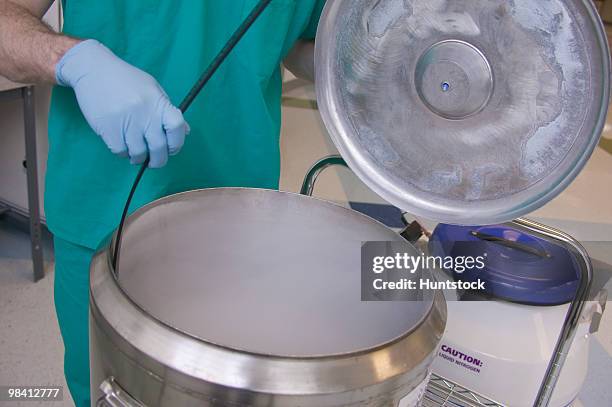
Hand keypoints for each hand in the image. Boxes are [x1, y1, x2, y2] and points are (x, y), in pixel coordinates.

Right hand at [55, 40, 188, 167]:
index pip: (177, 128)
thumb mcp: (152, 89)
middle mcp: (145, 113)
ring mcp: (126, 121)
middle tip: (154, 161)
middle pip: (158, 147)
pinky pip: (120, 150)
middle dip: (158, 160)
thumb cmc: (126, 80)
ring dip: (138, 157)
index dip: (177, 143)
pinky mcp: (108, 127)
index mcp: (159, 102)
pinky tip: (122, 144)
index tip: (171, 149)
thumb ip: (167, 110)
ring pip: (138, 153)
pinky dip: (122, 152)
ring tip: (135, 152)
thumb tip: (185, 132)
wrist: (94, 69)